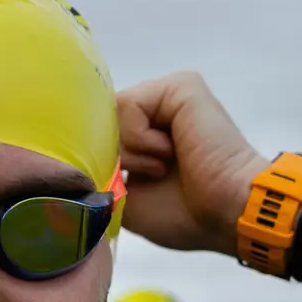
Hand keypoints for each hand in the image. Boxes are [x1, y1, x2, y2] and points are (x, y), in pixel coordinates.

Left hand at [115, 72, 269, 256]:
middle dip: (117, 158)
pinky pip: (128, 104)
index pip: (101, 134)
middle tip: (155, 178)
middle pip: (102, 123)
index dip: (100, 161)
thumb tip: (72, 159)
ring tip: (164, 167)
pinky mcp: (181, 86)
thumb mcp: (127, 198)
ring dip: (131, 152)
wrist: (228, 214)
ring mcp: (169, 96)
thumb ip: (101, 172)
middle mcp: (159, 111)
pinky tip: (170, 152)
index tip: (126, 185)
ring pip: (112, 114)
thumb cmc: (188, 216)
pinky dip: (140, 138)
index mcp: (150, 136)